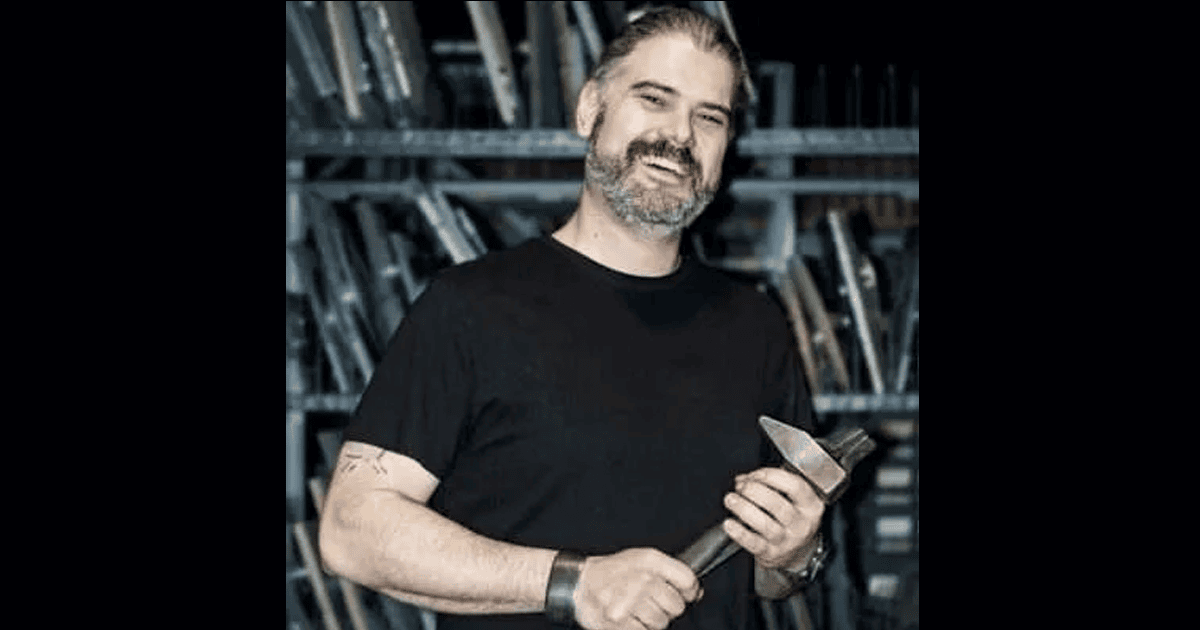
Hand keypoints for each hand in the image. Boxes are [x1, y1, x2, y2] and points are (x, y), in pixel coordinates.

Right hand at [574, 548, 701, 629]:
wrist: (580, 583)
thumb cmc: (613, 572)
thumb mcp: (642, 560)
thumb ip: (671, 572)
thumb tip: (696, 592)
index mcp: (649, 560)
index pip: (687, 580)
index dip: (689, 590)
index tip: (684, 593)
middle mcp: (641, 578)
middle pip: (676, 606)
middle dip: (666, 607)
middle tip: (649, 600)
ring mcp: (629, 601)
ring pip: (661, 623)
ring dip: (651, 620)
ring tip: (636, 609)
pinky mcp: (618, 621)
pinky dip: (637, 628)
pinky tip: (627, 618)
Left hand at [722, 467, 824, 568]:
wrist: (795, 553)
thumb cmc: (790, 521)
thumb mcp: (791, 500)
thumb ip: (768, 485)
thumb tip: (742, 480)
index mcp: (811, 506)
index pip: (794, 486)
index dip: (770, 476)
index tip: (754, 475)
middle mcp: (802, 524)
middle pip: (777, 504)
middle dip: (753, 491)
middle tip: (740, 487)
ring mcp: (787, 541)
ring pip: (765, 524)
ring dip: (744, 508)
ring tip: (731, 500)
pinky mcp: (771, 554)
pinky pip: (754, 543)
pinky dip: (740, 533)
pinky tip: (730, 523)